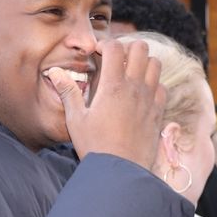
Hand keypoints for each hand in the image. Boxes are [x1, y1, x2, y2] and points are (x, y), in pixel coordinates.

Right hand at [46, 39, 165, 169]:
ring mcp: (149, 98)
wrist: (121, 172)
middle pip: (140, 48)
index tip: (97, 52)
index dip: (105, 44)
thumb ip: (67, 91)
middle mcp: (134, 87)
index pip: (114, 47)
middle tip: (116, 59)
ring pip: (155, 64)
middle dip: (127, 47)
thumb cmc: (95, 146)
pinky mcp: (158, 111)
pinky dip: (153, 84)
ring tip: (130, 72)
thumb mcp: (76, 119)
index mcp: (112, 86)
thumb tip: (54, 71)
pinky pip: (162, 86)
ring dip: (143, 62)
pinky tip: (141, 93)